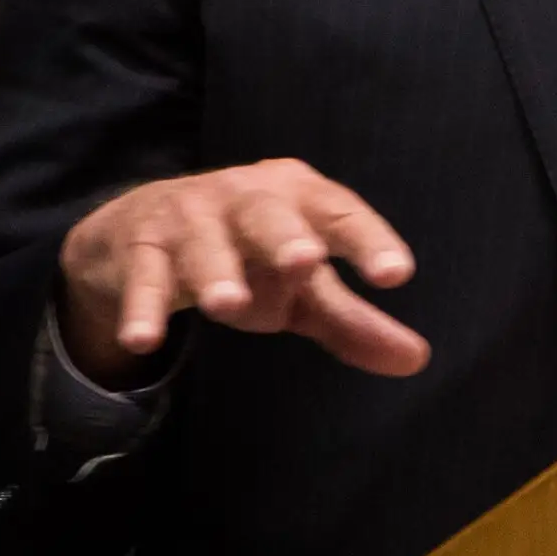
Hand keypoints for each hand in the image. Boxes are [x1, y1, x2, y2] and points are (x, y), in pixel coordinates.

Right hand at [59, 159, 427, 385]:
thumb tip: (416, 359)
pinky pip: (144, 281)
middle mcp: (245, 197)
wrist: (140, 231)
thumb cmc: (246, 257)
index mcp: (299, 196)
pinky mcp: (141, 249)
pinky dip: (142, 308)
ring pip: (203, 246)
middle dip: (286, 236)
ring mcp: (189, 219)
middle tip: (306, 261)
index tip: (397, 274)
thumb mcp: (301, 289)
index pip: (340, 215)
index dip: (369, 240)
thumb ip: (353, 320)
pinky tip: (141, 340)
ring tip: (226, 305)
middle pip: (268, 216)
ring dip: (214, 273)